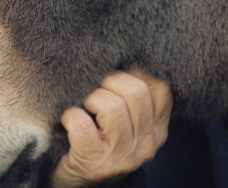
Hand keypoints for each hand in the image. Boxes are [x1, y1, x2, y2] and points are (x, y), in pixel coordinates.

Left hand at [51, 69, 171, 187]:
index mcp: (157, 129)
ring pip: (111, 106)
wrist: (76, 183)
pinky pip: (82, 124)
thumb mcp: (124, 123)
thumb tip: (124, 53)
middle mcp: (146, 144)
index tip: (117, 67)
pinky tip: (68, 121)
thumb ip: (130, 96)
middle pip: (135, 91)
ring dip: (90, 98)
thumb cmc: (96, 142)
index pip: (160, 86)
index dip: (135, 69)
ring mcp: (122, 156)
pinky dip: (70, 116)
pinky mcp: (94, 162)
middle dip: (108, 81)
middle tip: (93, 90)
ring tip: (82, 106)